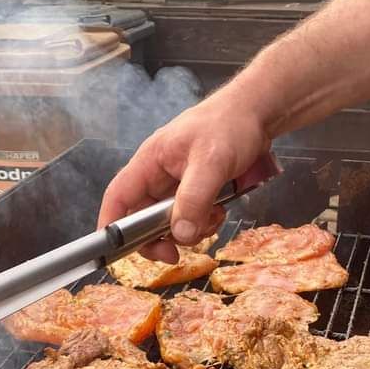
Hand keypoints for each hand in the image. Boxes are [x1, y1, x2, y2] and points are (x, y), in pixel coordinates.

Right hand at [98, 91, 270, 262]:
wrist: (258, 114)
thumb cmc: (230, 125)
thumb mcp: (212, 161)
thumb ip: (194, 198)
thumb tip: (180, 235)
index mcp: (150, 162)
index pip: (118, 196)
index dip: (111, 224)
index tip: (113, 250)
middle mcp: (158, 177)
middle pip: (143, 219)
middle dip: (160, 238)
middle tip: (175, 254)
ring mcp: (177, 187)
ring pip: (170, 224)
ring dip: (190, 230)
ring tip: (212, 215)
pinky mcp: (196, 193)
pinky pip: (192, 220)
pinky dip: (204, 224)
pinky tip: (220, 210)